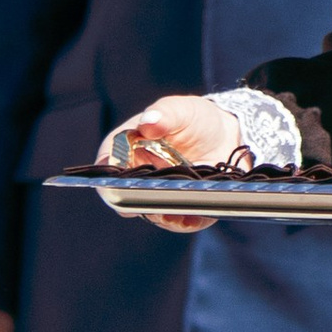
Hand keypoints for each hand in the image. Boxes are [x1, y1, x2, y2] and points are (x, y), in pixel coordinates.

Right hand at [103, 93, 243, 232]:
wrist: (224, 134)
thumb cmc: (191, 119)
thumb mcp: (180, 110)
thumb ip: (165, 114)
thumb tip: (149, 122)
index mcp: (124, 150)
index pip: (107, 167)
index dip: (107, 178)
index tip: (115, 183)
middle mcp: (136, 178)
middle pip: (125, 198)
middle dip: (135, 202)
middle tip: (148, 201)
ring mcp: (158, 196)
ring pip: (152, 213)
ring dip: (161, 214)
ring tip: (173, 211)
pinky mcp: (181, 208)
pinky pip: (179, 221)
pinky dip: (185, 221)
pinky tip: (192, 216)